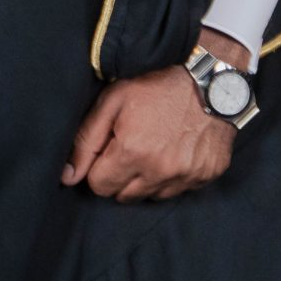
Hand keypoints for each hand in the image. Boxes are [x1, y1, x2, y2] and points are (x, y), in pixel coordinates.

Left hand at [62, 28, 250, 202]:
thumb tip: (67, 176)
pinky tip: (175, 152)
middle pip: (123, 197)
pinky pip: (179, 191)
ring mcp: (185, 177)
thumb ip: (86, 140)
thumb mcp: (113, 101)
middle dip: (120, 177)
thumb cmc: (158, 87)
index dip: (98, 169)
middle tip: (130, 149)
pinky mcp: (205, 177)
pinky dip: (172, 177)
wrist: (212, 83)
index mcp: (132, 152)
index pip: (99, 186)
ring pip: (151, 197)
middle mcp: (159, 171)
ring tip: (154, 149)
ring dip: (146, 179)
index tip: (107, 152)